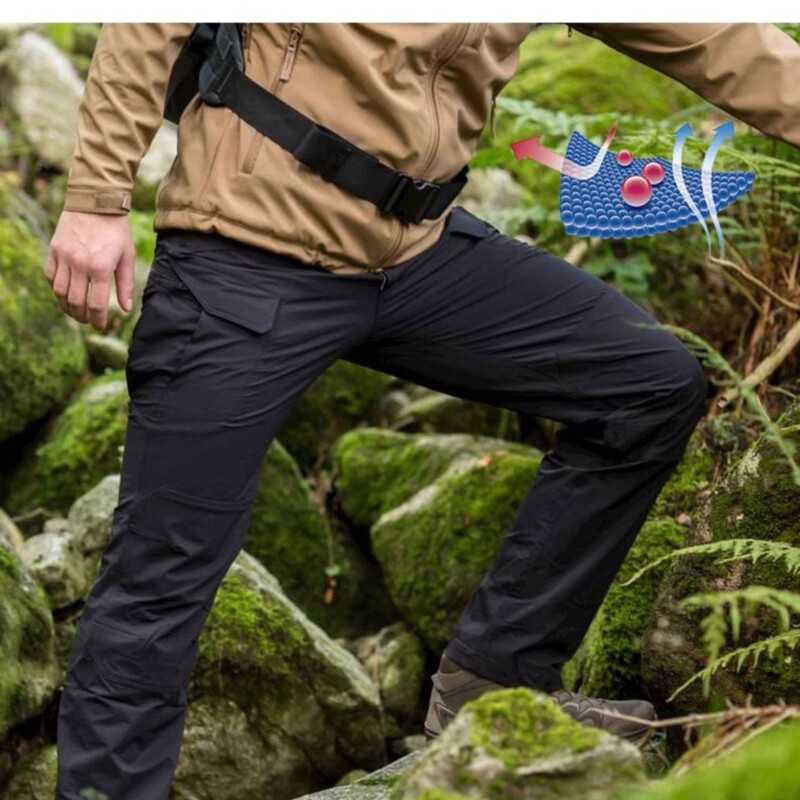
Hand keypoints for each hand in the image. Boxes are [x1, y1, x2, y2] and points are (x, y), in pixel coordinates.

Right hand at [46, 211, 135, 331]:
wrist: (96, 203)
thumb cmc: (117, 231)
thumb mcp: (127, 257)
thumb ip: (126, 285)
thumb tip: (125, 309)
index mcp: (101, 268)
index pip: (95, 304)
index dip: (97, 320)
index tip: (100, 326)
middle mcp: (79, 264)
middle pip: (75, 302)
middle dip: (81, 316)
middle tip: (87, 321)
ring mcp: (64, 256)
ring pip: (59, 292)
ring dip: (66, 306)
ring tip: (75, 311)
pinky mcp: (53, 249)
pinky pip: (50, 276)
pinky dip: (55, 289)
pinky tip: (64, 293)